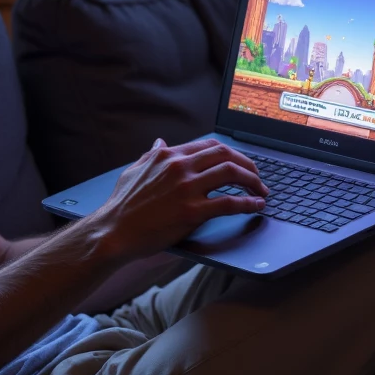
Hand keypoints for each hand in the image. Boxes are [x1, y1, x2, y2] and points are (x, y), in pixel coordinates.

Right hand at [96, 137, 268, 260]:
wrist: (113, 232)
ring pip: (231, 173)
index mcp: (167, 155)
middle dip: (247, 164)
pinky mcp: (192, 212)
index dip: (231, 153)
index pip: (209, 145)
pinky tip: (256, 206)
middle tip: (257, 177)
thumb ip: (150, 155)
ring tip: (261, 190)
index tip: (241, 164)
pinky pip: (229, 203)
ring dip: (252, 180)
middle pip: (225, 154)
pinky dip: (248, 203)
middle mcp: (179, 166)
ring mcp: (186, 188)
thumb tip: (159, 142)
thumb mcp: (134, 171)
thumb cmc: (122, 205)